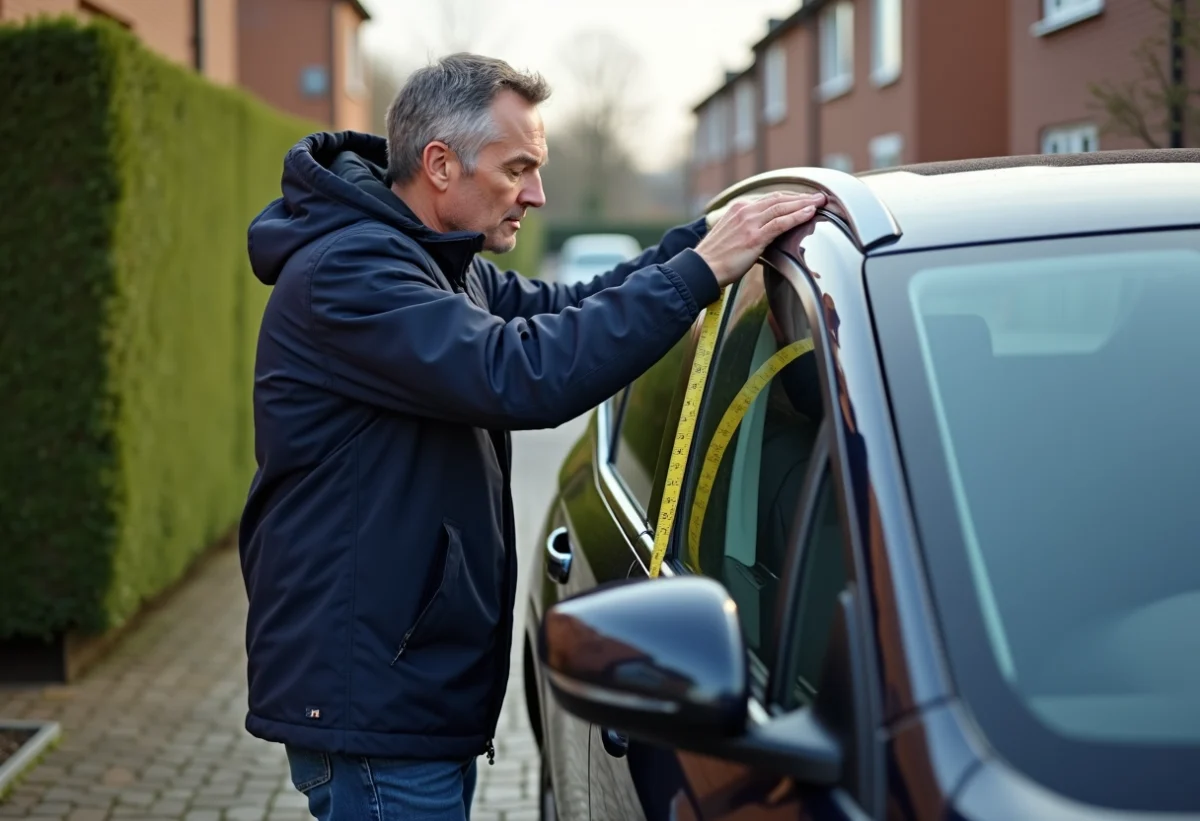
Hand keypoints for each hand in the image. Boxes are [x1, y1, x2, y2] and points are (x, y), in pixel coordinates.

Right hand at [695, 191, 826, 286]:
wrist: (701, 269)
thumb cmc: (715, 258)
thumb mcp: (729, 235)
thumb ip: (746, 229)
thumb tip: (763, 233)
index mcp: (738, 208)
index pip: (769, 199)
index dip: (789, 198)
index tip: (803, 199)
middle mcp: (744, 211)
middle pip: (778, 199)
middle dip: (801, 197)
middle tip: (819, 197)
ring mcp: (749, 223)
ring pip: (782, 207)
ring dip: (804, 204)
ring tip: (820, 202)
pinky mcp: (754, 237)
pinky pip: (781, 223)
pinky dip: (797, 216)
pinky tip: (809, 213)